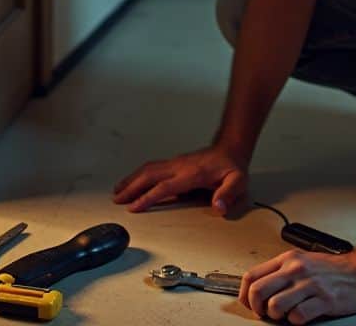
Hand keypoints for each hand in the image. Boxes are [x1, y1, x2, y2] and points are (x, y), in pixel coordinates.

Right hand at [112, 145, 248, 214]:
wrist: (230, 149)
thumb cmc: (232, 168)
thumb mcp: (238, 182)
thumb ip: (228, 193)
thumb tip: (218, 206)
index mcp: (192, 174)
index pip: (165, 186)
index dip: (148, 197)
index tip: (134, 206)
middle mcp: (179, 166)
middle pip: (149, 175)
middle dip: (131, 188)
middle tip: (117, 200)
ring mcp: (175, 162)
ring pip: (148, 169)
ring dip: (131, 179)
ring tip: (117, 191)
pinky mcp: (174, 163)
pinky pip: (152, 167)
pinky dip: (138, 174)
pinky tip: (132, 181)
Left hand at [240, 250, 355, 323]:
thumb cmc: (331, 269)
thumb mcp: (301, 260)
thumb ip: (280, 272)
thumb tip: (258, 289)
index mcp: (288, 259)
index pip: (252, 275)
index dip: (245, 294)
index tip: (249, 303)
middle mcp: (296, 269)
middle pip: (258, 291)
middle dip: (257, 307)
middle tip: (264, 312)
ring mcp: (309, 285)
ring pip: (275, 306)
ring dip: (277, 316)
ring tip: (285, 314)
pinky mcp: (323, 300)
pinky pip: (298, 317)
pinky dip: (296, 321)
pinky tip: (301, 316)